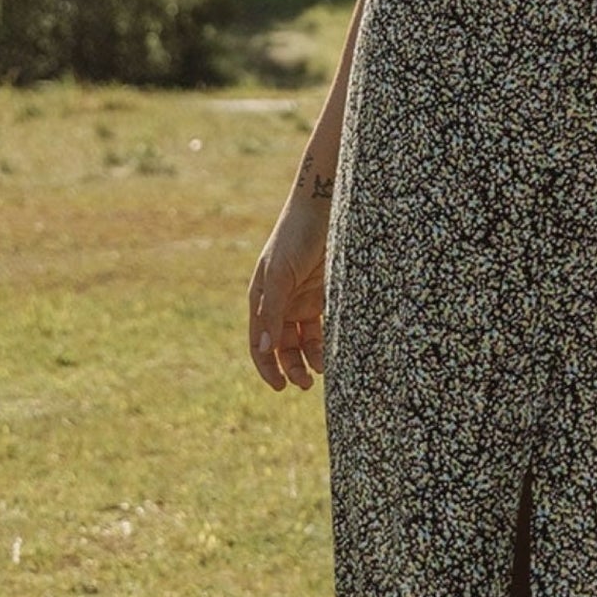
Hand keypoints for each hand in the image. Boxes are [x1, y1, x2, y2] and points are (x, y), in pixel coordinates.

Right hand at [248, 200, 328, 391]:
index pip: (260, 343)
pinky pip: (325, 327)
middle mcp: (281, 303)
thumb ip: (272, 312)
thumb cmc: (295, 237)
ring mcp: (303, 300)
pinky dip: (327, 342)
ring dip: (311, 358)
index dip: (267, 367)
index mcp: (262, 299)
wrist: (325, 209)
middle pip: (283, 346)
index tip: (280, 386)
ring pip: (305, 340)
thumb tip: (264, 349)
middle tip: (305, 384)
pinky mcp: (325, 296)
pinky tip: (336, 352)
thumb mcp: (279, 275)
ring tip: (323, 369)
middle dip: (292, 367)